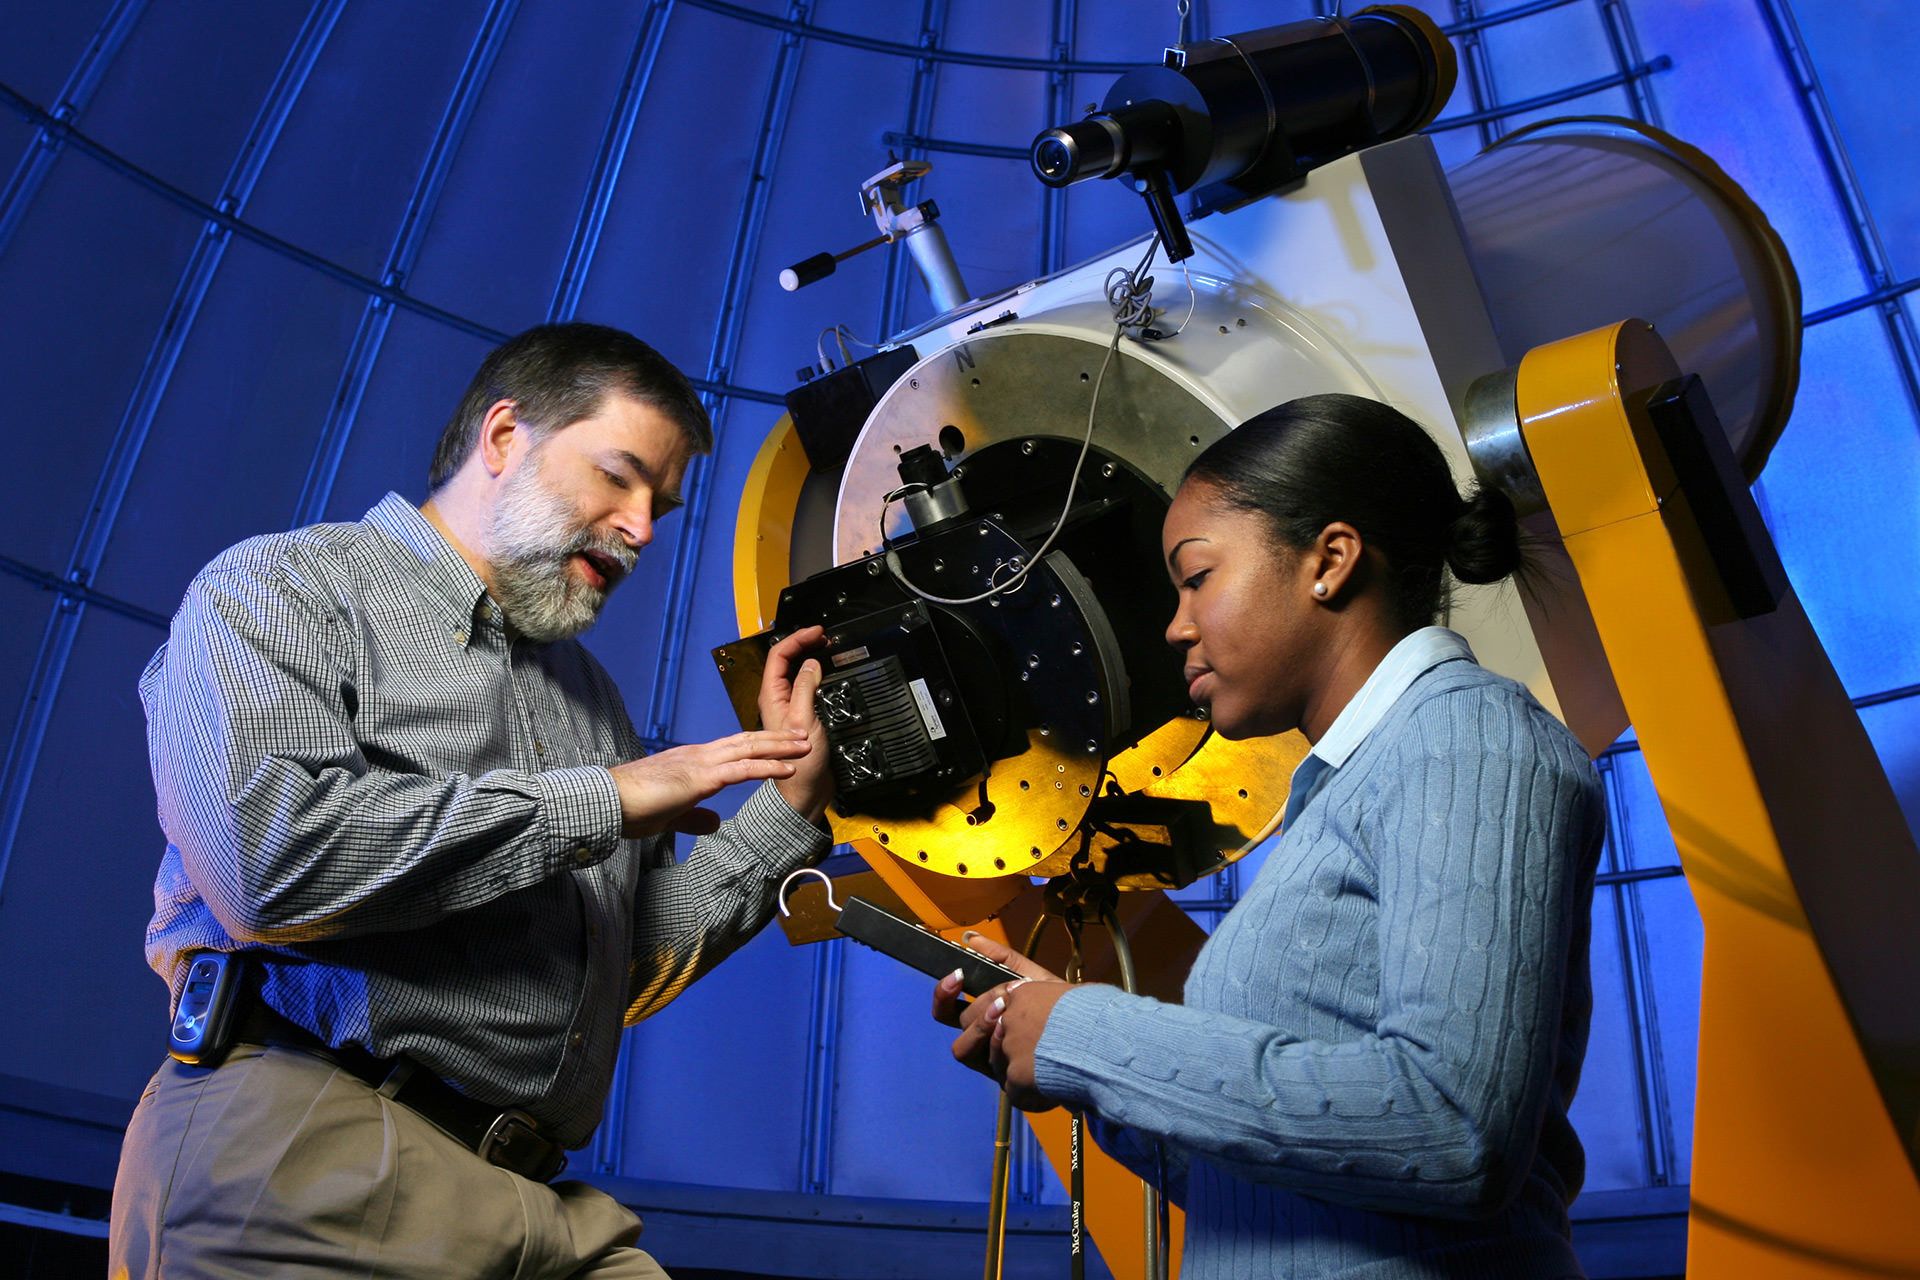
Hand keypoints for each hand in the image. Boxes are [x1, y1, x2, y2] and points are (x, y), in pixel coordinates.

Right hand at [608, 729, 811, 837]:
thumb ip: (694, 816)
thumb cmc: (632, 807)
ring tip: (806, 744)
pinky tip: (788, 769)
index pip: (732, 748)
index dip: (759, 744)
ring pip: (750, 748)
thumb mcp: (671, 814)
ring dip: (781, 746)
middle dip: (777, 737)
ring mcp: (701, 764)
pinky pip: (742, 770)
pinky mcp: (701, 778)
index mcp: (692, 762)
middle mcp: (699, 756)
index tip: (780, 742)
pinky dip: (768, 767)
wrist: (609, 803)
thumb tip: (714, 823)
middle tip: (803, 733)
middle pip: (747, 740)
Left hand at [757, 625, 830, 821]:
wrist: (804, 792)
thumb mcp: (803, 720)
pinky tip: (829, 676)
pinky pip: (807, 688)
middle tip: (825, 637)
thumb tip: (811, 663)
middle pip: (786, 661)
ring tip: (827, 650)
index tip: (817, 632)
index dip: (797, 639)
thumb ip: (806, 688)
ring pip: (797, 674)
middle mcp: (777, 700)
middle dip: (804, 644)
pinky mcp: (801, 717)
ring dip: (811, 658)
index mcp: (771, 696)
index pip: (779, 656)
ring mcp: (789, 708)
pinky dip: (818, 676)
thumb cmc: (798, 764)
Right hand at [935, 932, 1071, 1111]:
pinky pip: (988, 1065)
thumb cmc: (1059, 1006)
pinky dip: (997, 1046)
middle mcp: (983, 1039)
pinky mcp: (1005, 1079)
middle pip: (956, 1027)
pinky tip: (1017, 1032)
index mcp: (984, 1016)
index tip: (956, 976)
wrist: (1087, 1031)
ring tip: (1005, 1014)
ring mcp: (992, 1060)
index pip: (947, 1009)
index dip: (943, 994)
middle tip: (999, 1002)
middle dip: (974, 1011)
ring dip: (980, 1028)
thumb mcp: (1030, 977)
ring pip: (963, 1049)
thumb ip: (1001, 958)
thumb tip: (969, 937)